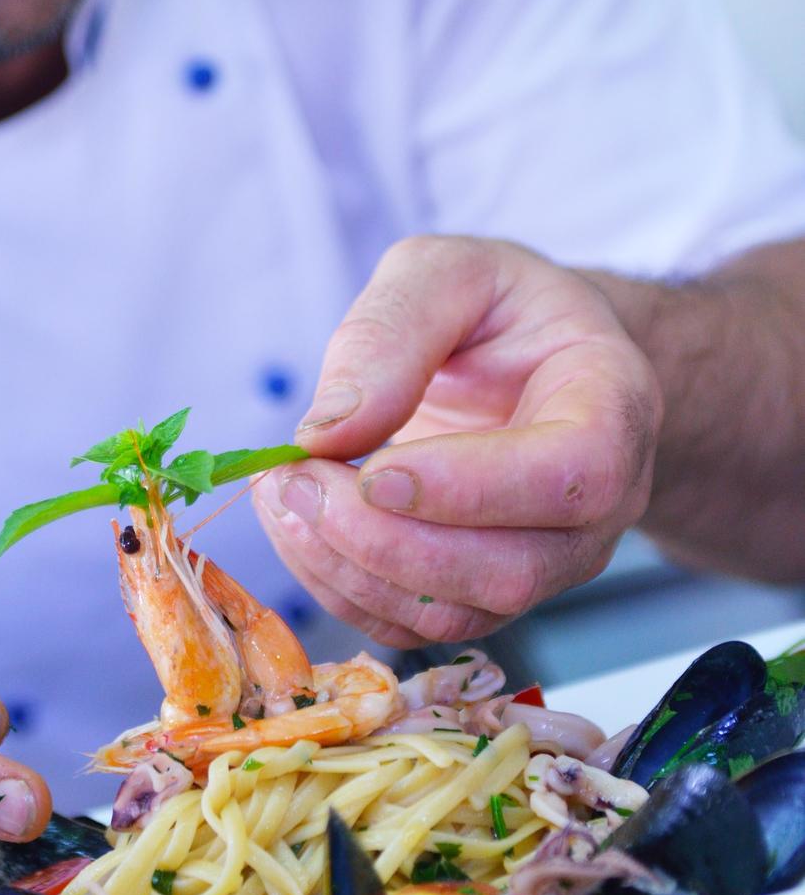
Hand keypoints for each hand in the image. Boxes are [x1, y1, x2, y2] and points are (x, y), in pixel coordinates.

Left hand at [253, 236, 661, 648]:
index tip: (375, 470)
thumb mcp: (447, 272)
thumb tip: (329, 429)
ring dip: (350, 567)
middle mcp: (598, 507)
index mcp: (613, 407)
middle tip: (297, 480)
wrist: (527, 358)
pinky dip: (341, 587)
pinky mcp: (485, 592)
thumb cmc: (497, 307)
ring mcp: (547, 562)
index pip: (571, 476)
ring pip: (456, 610)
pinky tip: (296, 525)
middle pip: (511, 568)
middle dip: (386, 540)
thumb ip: (393, 331)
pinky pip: (415, 622)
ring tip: (281, 495)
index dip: (471, 488)